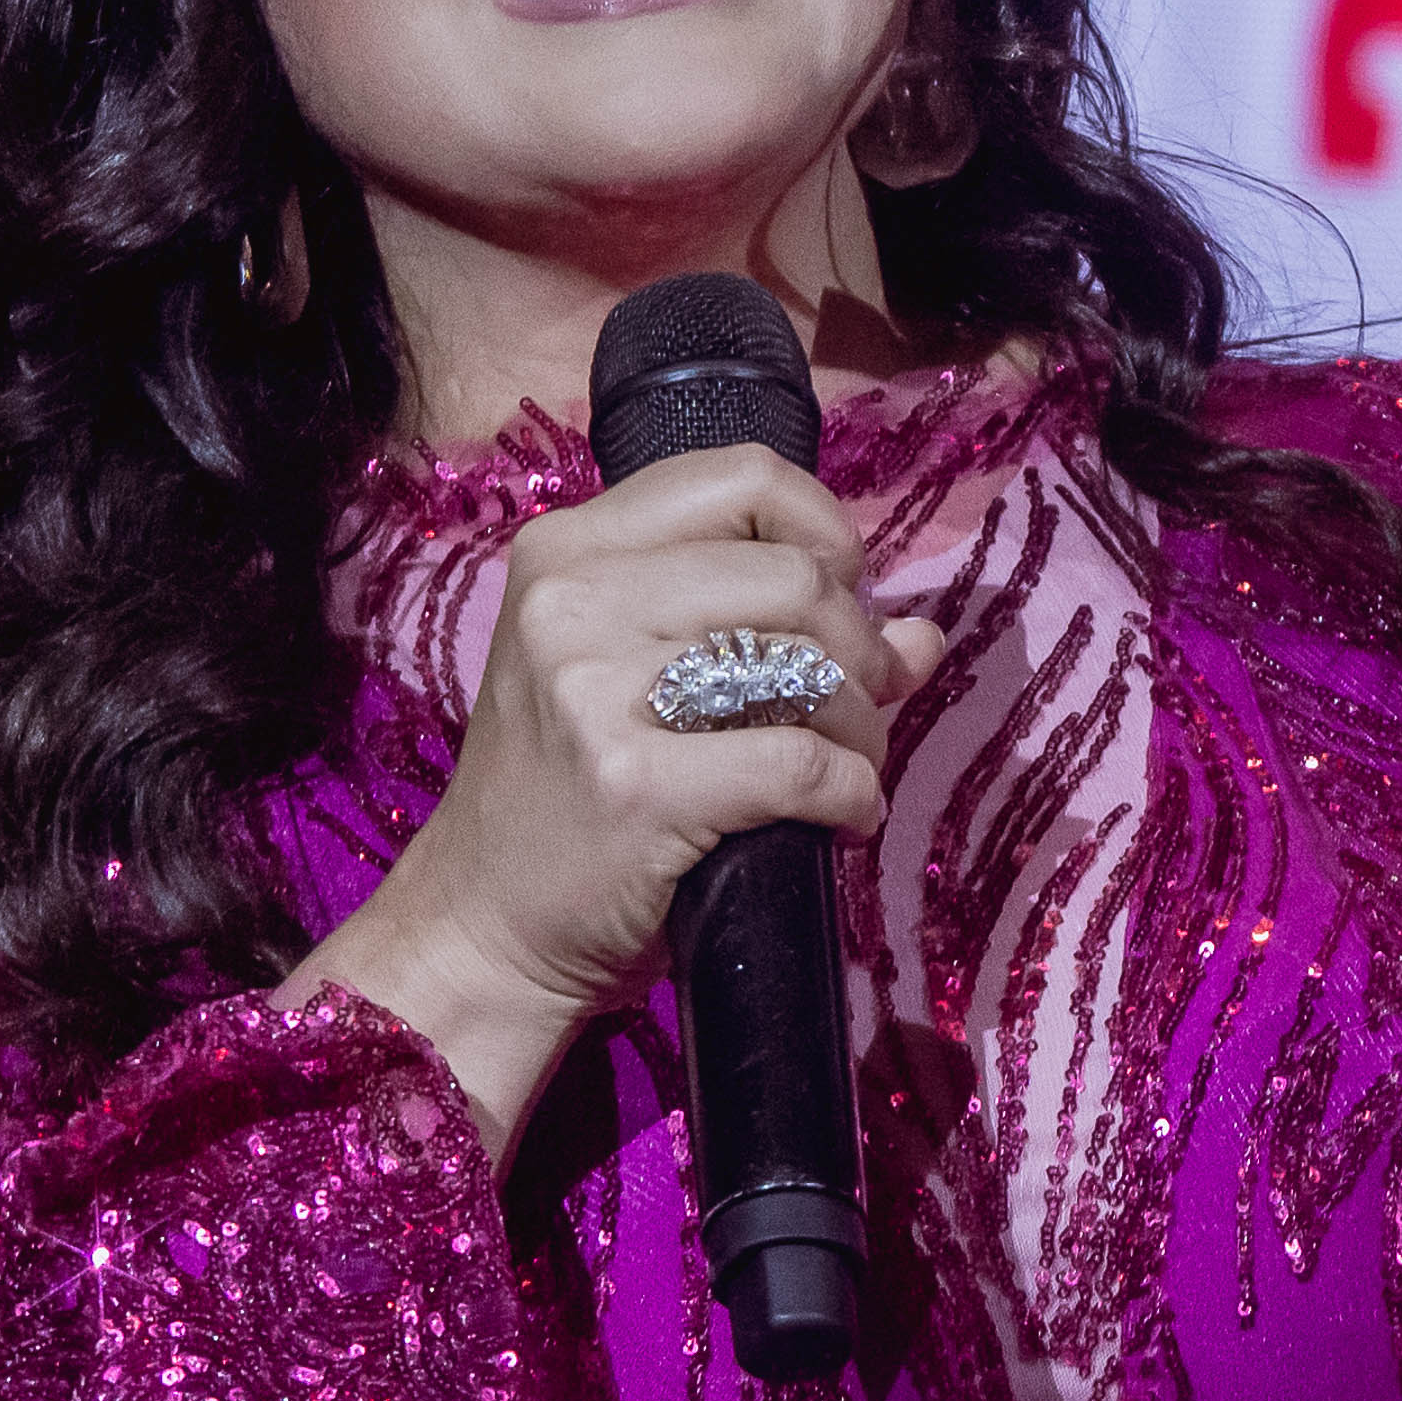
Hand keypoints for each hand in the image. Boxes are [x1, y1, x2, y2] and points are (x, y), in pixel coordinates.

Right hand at [295, 445, 947, 1147]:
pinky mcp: (635, 786)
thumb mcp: (636, 679)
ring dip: (860, 726)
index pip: (743, 476)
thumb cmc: (569, 795)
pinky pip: (801, 766)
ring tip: (847, 768)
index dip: (824, 533)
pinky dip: (850, 794)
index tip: (841, 599)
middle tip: (857, 707)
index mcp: (569, 548)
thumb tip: (920, 636)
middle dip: (858, 648)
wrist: (482, 924)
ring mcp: (596, 692)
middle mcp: (573, 601)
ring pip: (809, 665)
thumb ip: (769, 631)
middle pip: (794, 575)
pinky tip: (842, 816)